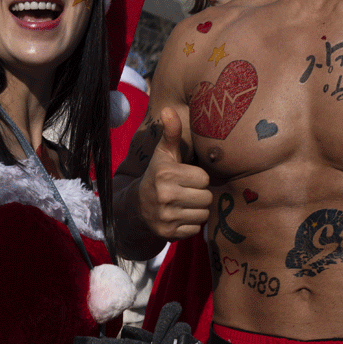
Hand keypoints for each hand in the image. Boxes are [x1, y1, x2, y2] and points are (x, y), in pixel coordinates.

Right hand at [137, 108, 212, 241]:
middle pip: (206, 197)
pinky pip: (195, 229)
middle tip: (185, 191)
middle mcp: (164, 196)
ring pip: (203, 214)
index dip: (197, 178)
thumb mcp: (163, 154)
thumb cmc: (158, 175)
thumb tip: (168, 109)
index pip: (203, 178)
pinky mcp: (168, 234)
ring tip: (183, 203)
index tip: (185, 177)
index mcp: (165, 174)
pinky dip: (190, 224)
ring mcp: (166, 217)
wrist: (136, 206)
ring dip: (196, 210)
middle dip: (199, 194)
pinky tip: (179, 216)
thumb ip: (171, 133)